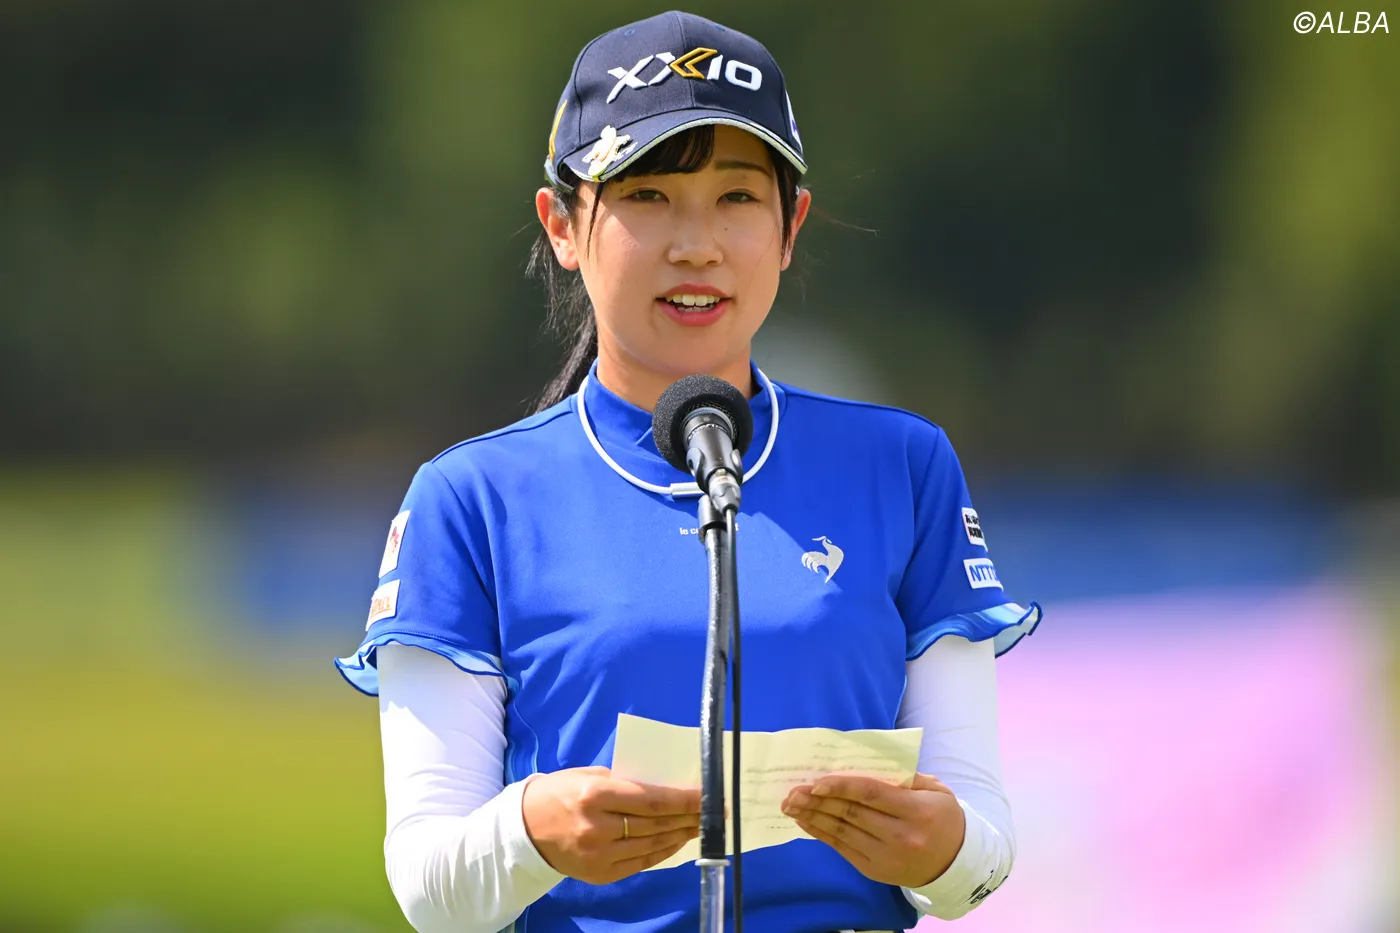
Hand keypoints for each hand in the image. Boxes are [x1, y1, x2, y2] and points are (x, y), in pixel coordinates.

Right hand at [522, 766, 700, 884]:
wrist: (522, 831)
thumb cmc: (558, 793)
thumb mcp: (587, 776)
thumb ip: (623, 781)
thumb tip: (663, 786)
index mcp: (594, 796)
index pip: (650, 800)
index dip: (683, 800)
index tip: (707, 795)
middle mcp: (598, 828)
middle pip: (655, 824)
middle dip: (688, 816)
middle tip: (714, 810)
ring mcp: (599, 855)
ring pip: (652, 845)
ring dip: (681, 834)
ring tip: (700, 825)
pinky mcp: (599, 874)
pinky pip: (641, 863)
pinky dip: (663, 851)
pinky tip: (677, 840)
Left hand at [781, 772, 964, 887]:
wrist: (955, 863)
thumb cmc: (943, 818)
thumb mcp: (936, 791)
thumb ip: (906, 777)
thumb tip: (867, 764)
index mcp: (916, 812)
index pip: (872, 795)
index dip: (842, 787)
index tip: (817, 782)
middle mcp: (900, 837)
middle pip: (851, 814)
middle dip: (818, 801)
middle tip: (793, 790)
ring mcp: (885, 857)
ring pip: (842, 832)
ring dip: (813, 817)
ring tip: (791, 805)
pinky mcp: (874, 870)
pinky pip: (842, 848)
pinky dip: (821, 834)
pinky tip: (806, 821)